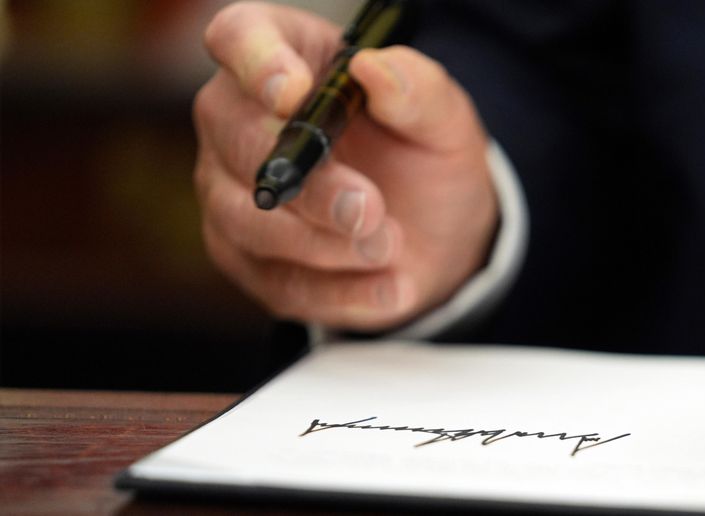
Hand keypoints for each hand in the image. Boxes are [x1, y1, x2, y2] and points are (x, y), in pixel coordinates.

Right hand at [194, 2, 496, 330]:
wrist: (434, 235)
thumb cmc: (426, 158)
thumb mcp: (445, 121)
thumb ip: (420, 91)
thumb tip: (376, 71)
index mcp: (285, 57)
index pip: (239, 36)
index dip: (257, 62)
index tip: (296, 96)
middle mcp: (240, 120)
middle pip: (236, 138)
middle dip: (310, 184)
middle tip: (370, 209)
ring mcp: (232, 192)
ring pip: (246, 221)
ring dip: (324, 244)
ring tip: (389, 247)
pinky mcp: (246, 258)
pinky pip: (276, 282)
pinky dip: (339, 293)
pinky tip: (390, 287)